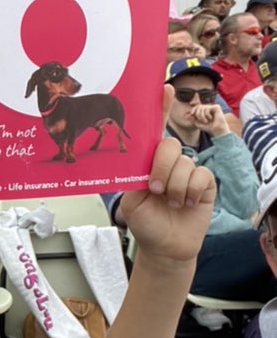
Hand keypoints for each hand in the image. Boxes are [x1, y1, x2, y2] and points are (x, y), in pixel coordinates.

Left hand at [122, 89, 214, 263]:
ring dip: (176, 188)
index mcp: (148, 161)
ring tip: (172, 203)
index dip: (161, 109)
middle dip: (162, 167)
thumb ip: (135, 177)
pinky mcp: (205, 183)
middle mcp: (169, 162)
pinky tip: (187, 203)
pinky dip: (191, 192)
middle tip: (156, 189)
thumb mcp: (131, 199)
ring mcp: (188, 171)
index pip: (155, 131)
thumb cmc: (145, 223)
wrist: (165, 247)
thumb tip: (141, 162)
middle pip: (170, 145)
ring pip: (186, 164)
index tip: (164, 89)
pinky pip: (201, 176)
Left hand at [191, 102, 228, 136]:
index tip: (191, 114)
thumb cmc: (209, 128)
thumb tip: (187, 114)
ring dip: (202, 116)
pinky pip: (207, 108)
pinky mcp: (217, 107)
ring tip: (205, 121)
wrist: (217, 131)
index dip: (193, 110)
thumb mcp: (198, 123)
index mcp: (206, 110)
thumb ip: (193, 118)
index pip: (197, 107)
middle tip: (201, 121)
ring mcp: (213, 107)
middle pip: (199, 106)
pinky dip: (206, 114)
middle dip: (197, 114)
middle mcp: (210, 107)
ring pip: (202, 107)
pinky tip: (210, 118)